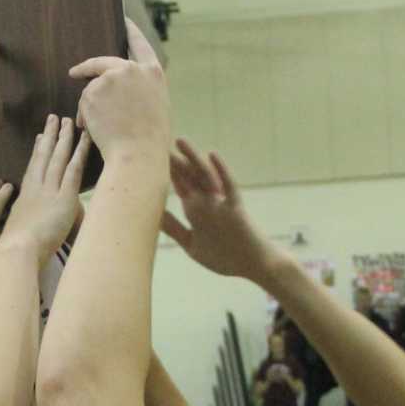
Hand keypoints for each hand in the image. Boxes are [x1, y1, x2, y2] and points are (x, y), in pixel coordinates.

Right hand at [0, 114, 87, 257]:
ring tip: (69, 120)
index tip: (40, 136)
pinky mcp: (64, 198)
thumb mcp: (18, 229)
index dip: (37, 150)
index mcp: (25, 195)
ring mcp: (50, 190)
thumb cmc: (16, 249)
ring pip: (58, 157)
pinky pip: (73, 170)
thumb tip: (33, 220)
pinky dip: (79, 153)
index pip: (33, 167)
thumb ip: (27, 221)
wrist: (17, 251)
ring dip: (64, 137)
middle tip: (55, 118)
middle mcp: (36, 187)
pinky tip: (85, 140)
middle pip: (44, 155)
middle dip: (50, 135)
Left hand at [69, 20, 169, 159]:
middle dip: (87, 69)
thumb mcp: (156, 106)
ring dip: (90, 106)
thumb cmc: (149, 140)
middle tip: (75, 72)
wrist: (137, 154)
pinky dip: (84, 115)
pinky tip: (93, 128)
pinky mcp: (93, 90)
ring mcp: (111, 77)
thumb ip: (142, 90)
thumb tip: (123, 89)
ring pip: (92, 88)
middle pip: (104, 63)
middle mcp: (132, 69)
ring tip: (100, 127)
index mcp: (153, 72)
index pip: (140, 44)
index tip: (124, 20)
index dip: (131, 31)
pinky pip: (83, 101)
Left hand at [162, 137, 284, 283]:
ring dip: (193, 158)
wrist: (254, 265)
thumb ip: (174, 229)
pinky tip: (212, 155)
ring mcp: (221, 205)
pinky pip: (229, 187)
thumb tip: (152, 218)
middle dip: (173, 160)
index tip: (150, 156)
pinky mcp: (236, 209)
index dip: (165, 171)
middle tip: (156, 140)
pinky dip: (221, 171)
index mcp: (195, 210)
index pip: (177, 186)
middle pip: (187, 177)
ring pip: (205, 177)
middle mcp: (206, 204)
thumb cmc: (224, 257)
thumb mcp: (192, 243)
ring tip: (180, 140)